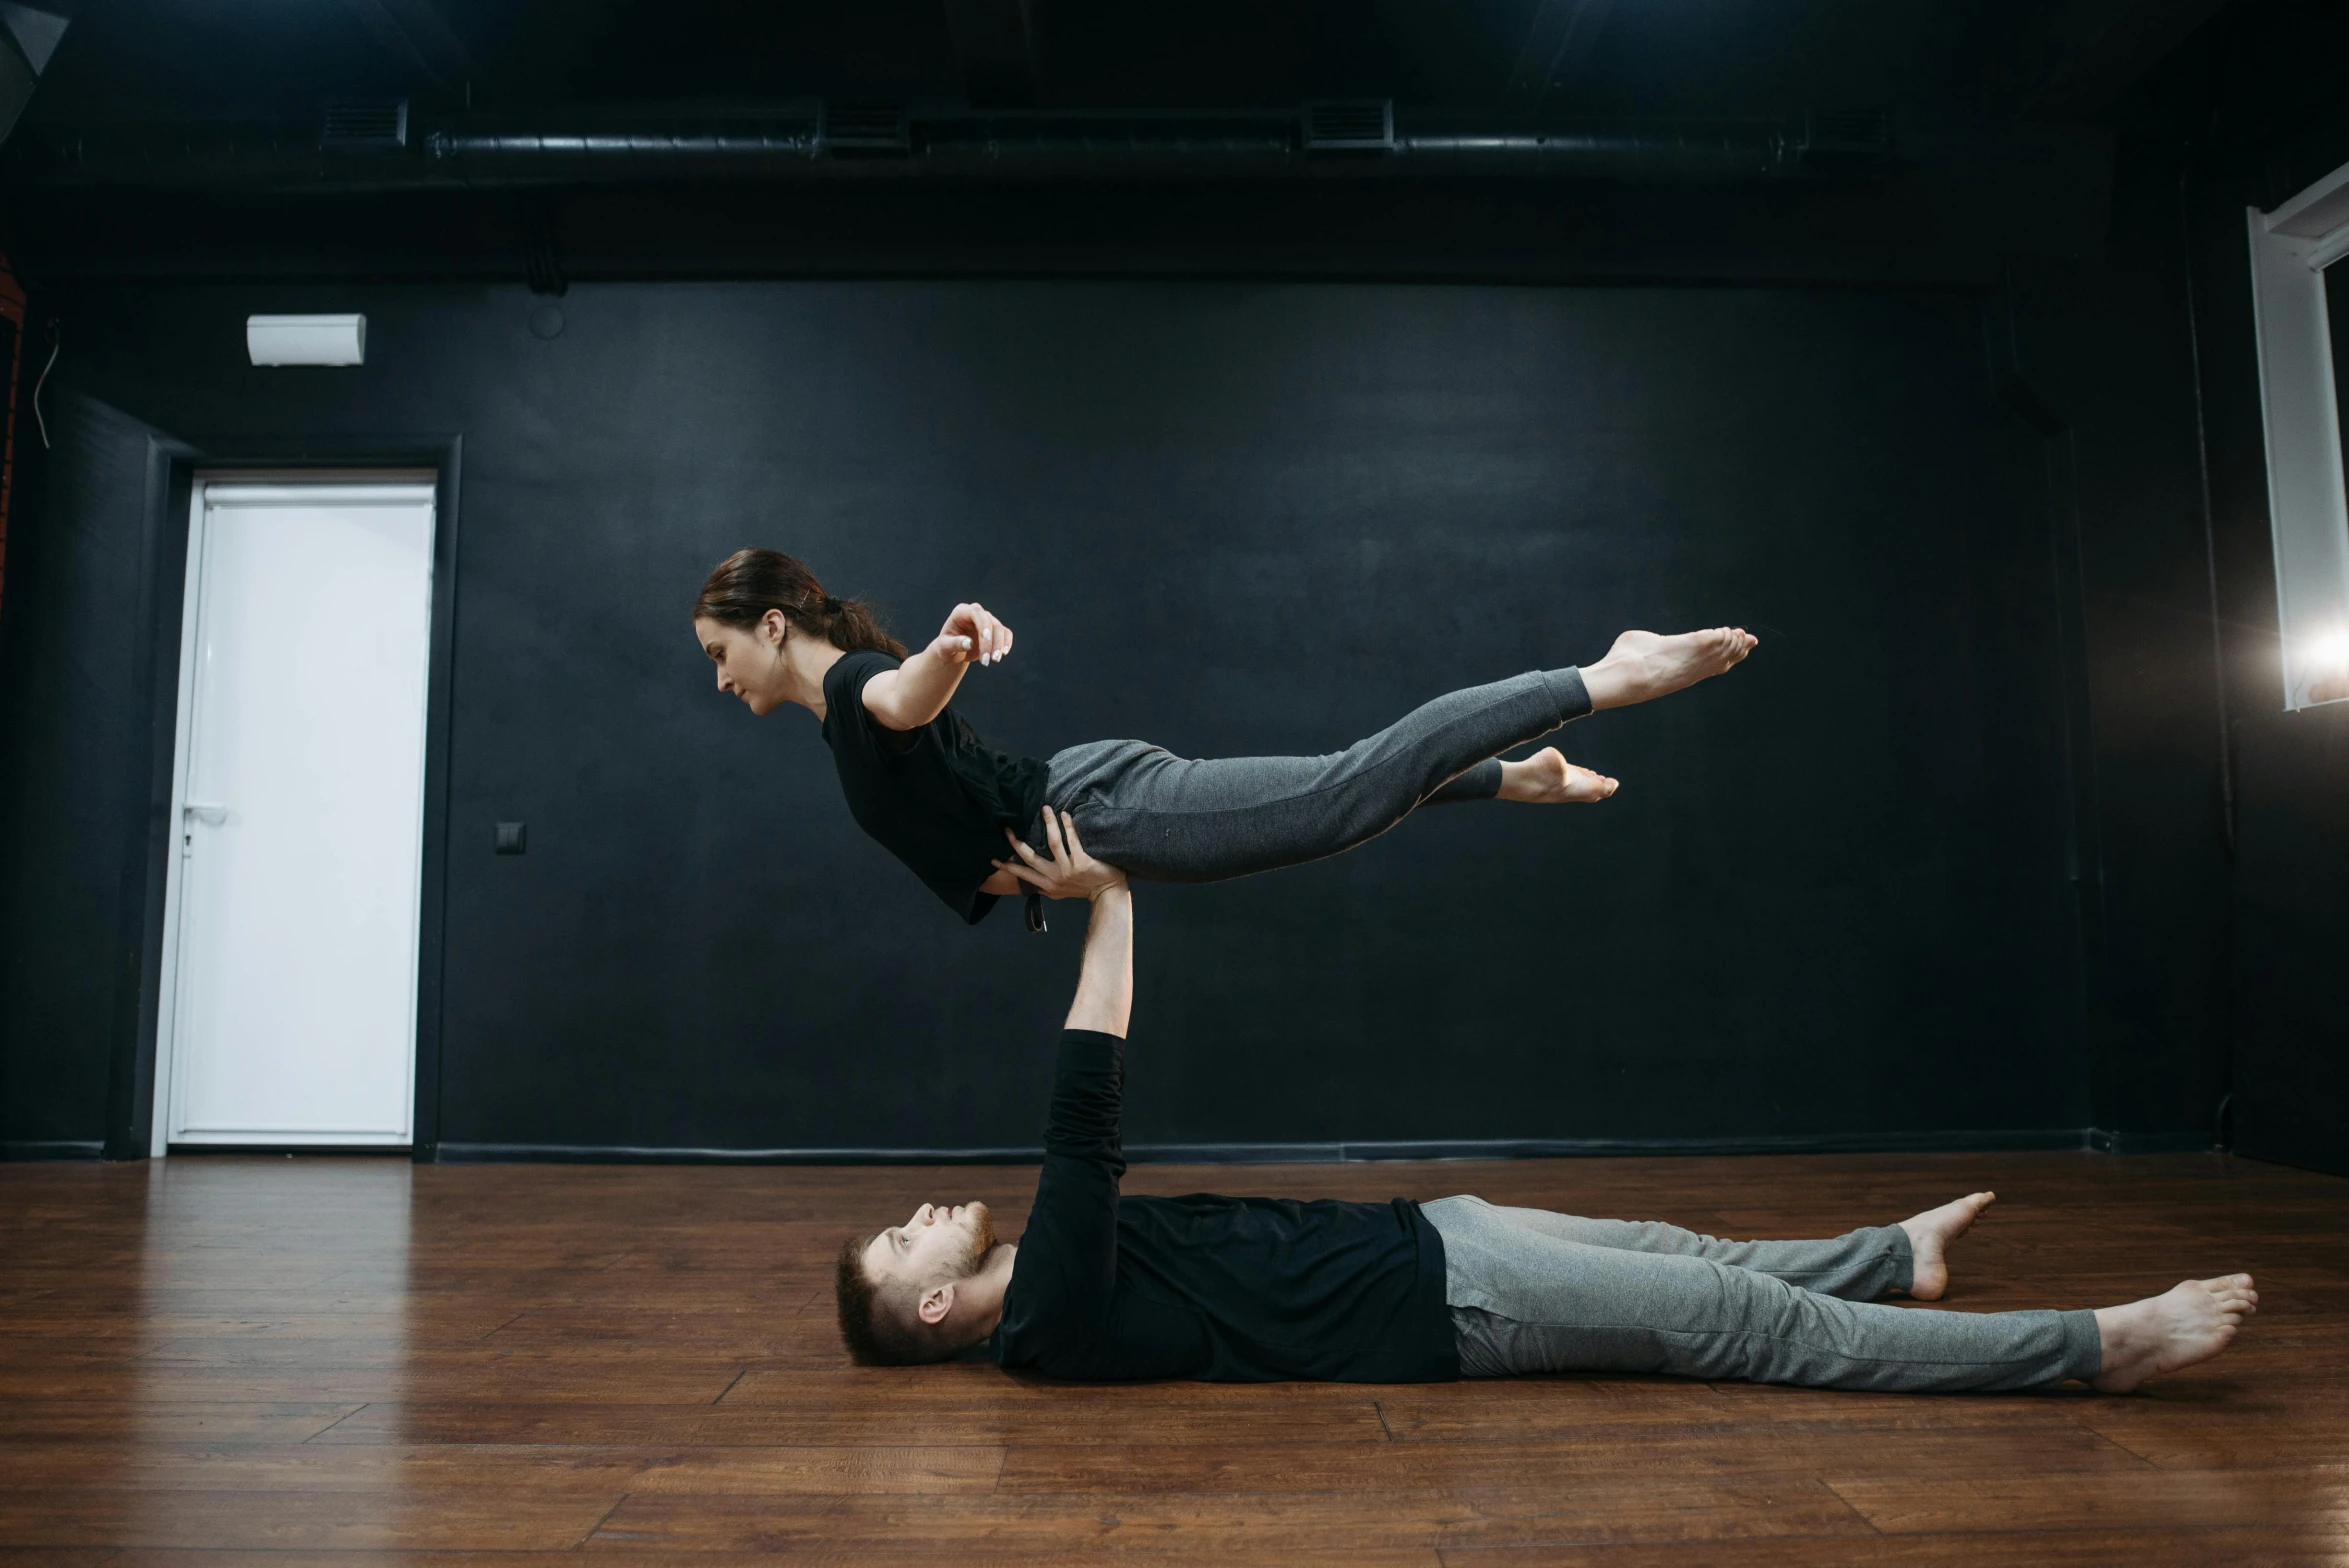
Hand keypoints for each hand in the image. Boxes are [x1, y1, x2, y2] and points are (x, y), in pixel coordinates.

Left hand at [933, 602, 1013, 666]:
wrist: (953, 651)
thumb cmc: (946, 647)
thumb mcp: (944, 647)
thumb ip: (955, 644)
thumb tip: (968, 643)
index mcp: (961, 612)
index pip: (976, 613)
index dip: (983, 624)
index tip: (986, 640)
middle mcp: (976, 613)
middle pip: (990, 622)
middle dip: (991, 641)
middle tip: (987, 660)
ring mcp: (987, 620)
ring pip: (1000, 629)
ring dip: (999, 645)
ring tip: (994, 660)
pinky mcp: (995, 629)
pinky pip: (1006, 633)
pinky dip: (1006, 643)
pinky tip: (1003, 653)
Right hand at [995, 809, 1126, 901]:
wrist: (1108, 894)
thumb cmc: (1085, 888)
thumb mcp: (1061, 891)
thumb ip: (1047, 883)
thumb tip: (1033, 877)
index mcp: (1048, 884)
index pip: (1023, 873)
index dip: (1008, 867)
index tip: (993, 859)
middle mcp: (1055, 877)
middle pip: (1031, 857)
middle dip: (1017, 842)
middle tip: (1008, 828)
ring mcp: (1068, 870)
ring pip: (1053, 843)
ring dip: (1047, 824)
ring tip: (1044, 808)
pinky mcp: (1083, 863)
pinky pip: (1073, 840)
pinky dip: (1068, 826)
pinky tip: (1064, 815)